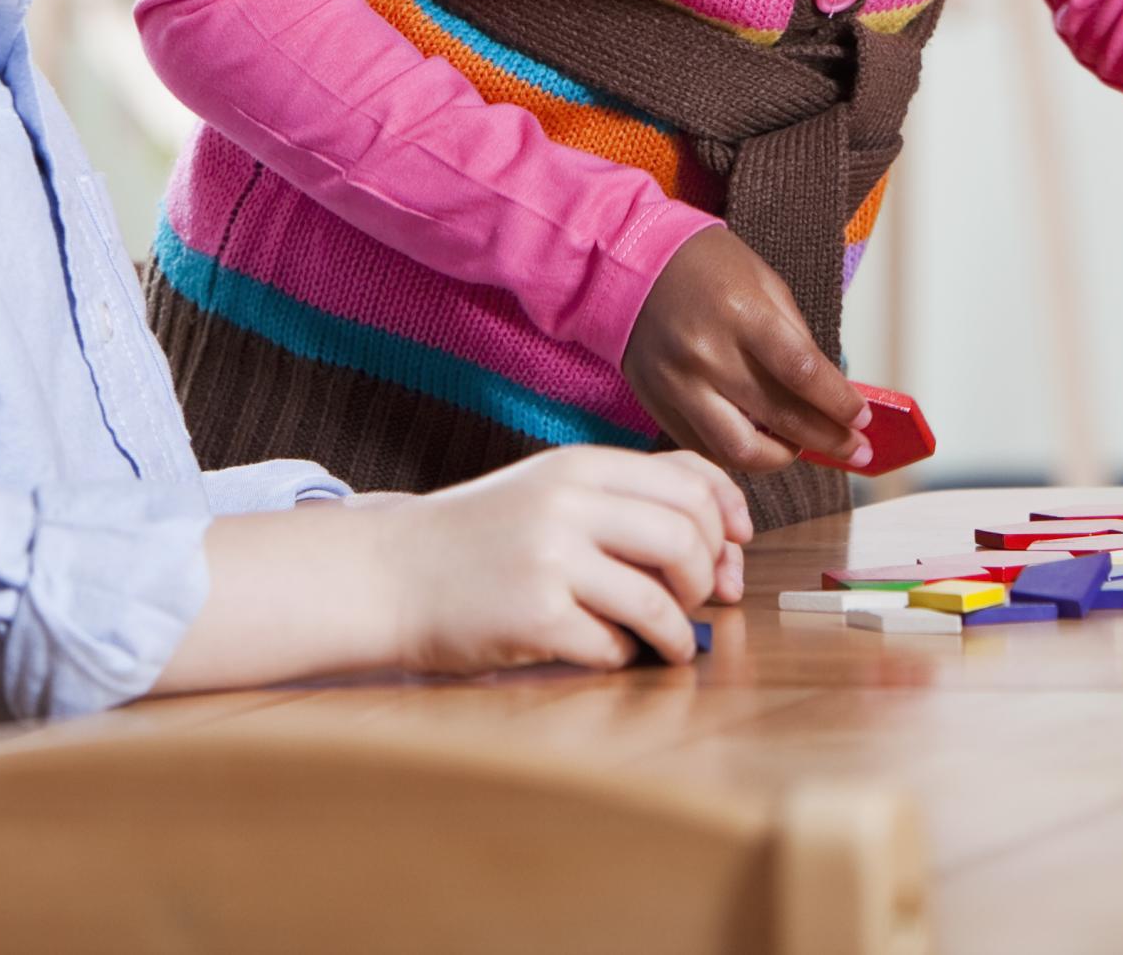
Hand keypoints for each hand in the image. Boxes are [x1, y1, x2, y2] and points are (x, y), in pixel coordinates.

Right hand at [383, 445, 749, 673]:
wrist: (390, 573)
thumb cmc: (482, 537)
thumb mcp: (553, 489)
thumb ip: (627, 495)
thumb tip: (727, 530)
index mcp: (581, 466)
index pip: (691, 481)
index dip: (728, 519)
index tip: (733, 552)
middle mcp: (569, 504)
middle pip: (687, 537)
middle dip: (706, 578)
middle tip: (697, 601)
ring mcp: (550, 559)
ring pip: (659, 599)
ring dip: (678, 632)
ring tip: (671, 643)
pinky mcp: (533, 617)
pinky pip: (614, 646)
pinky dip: (623, 657)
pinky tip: (606, 651)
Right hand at [626, 226, 866, 477]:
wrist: (635, 264)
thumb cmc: (707, 268)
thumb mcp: (765, 283)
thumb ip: (797, 338)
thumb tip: (830, 391)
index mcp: (742, 314)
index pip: (802, 372)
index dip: (838, 403)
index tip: (861, 417)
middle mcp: (708, 354)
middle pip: (778, 418)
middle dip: (828, 440)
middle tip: (855, 450)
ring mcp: (678, 385)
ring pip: (738, 451)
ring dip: (781, 458)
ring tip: (802, 447)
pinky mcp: (658, 406)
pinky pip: (706, 449)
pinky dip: (740, 456)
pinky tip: (762, 445)